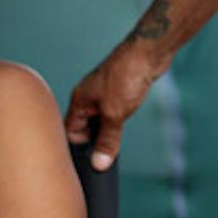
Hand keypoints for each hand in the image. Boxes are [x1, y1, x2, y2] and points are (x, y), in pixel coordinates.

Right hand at [64, 39, 165, 171]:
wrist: (148, 53)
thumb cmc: (126, 76)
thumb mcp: (114, 114)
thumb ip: (107, 140)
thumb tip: (99, 163)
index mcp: (79, 101)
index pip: (70, 132)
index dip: (79, 147)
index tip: (92, 160)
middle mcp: (88, 97)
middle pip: (84, 128)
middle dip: (95, 141)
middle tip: (106, 153)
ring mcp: (103, 95)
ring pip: (99, 122)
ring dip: (108, 132)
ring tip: (117, 138)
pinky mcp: (118, 93)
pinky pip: (112, 114)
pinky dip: (117, 123)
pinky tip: (125, 125)